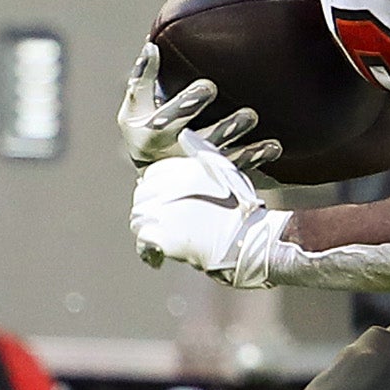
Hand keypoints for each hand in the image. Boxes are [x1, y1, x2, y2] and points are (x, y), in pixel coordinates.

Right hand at [113, 42, 276, 173]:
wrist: (155, 178)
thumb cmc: (143, 132)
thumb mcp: (136, 108)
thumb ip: (142, 78)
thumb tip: (151, 46)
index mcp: (154, 133)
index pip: (172, 118)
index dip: (189, 103)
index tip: (210, 86)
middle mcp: (178, 152)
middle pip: (203, 140)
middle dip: (225, 127)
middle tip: (248, 113)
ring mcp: (199, 165)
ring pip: (224, 154)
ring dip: (244, 141)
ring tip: (255, 119)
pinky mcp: (215, 174)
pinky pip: (237, 166)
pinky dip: (255, 156)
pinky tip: (274, 146)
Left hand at [131, 133, 295, 286]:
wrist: (250, 239)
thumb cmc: (242, 207)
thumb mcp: (227, 170)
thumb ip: (202, 152)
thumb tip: (185, 134)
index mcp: (184, 170)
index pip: (152, 174)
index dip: (155, 187)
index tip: (162, 199)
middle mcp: (171, 189)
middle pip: (142, 195)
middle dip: (147, 206)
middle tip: (159, 220)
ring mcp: (165, 214)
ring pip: (138, 217)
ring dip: (146, 226)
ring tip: (157, 235)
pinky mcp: (163, 237)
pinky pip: (143, 240)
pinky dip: (147, 248)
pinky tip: (156, 254)